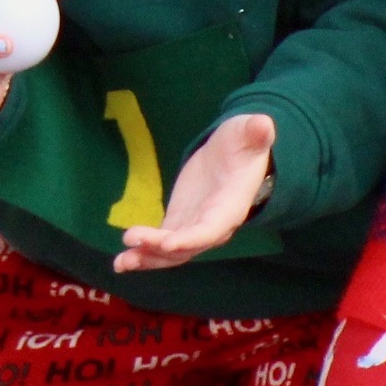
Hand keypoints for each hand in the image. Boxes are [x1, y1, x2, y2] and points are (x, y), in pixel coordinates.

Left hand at [115, 113, 274, 273]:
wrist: (236, 156)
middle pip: (187, 246)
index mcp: (230, 205)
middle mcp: (213, 225)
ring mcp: (194, 227)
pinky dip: (143, 252)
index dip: (191, 238)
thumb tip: (263, 123)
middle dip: (160, 249)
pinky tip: (121, 261)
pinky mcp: (179, 223)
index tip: (167, 244)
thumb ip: (256, 132)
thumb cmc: (245, 144)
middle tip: (131, 241)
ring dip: (148, 257)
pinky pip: (162, 244)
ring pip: (172, 252)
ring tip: (122, 261)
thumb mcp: (250, 133)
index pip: (212, 228)